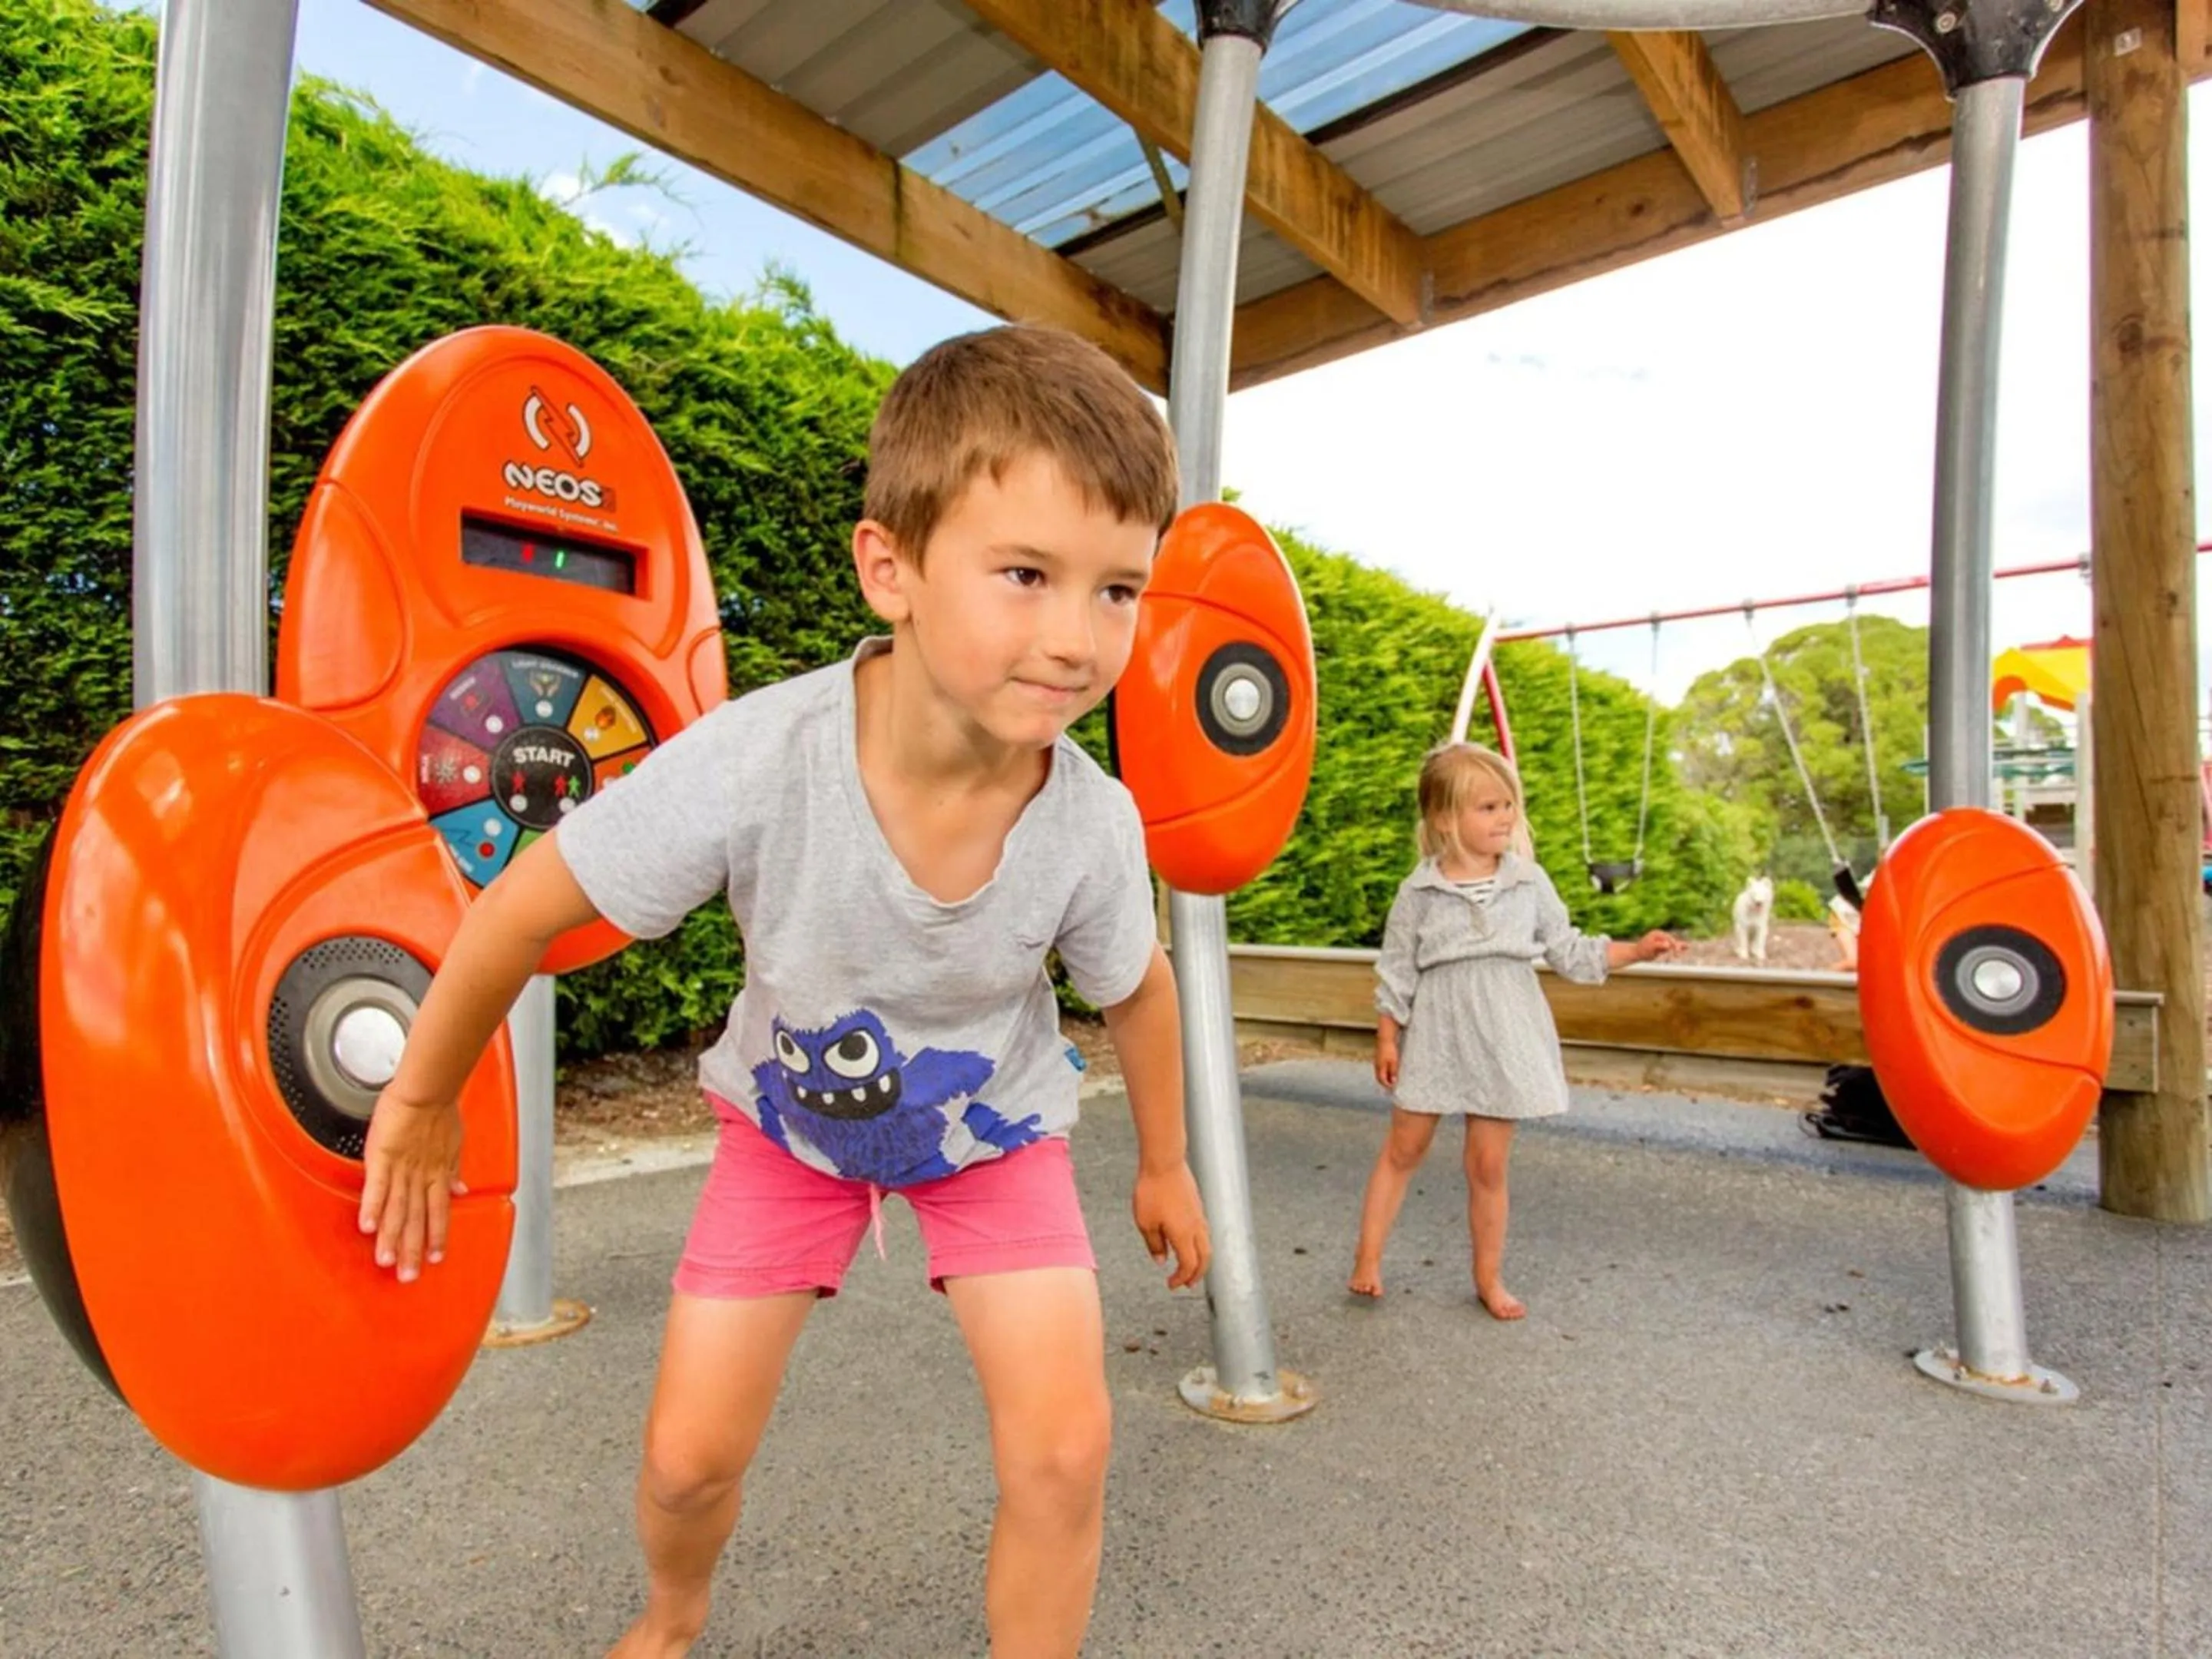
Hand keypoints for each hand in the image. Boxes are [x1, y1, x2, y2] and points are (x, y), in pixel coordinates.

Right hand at [358, 1090, 467, 1283]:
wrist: (427, 1089)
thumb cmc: (439, 1111)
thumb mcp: (455, 1144)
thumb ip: (454, 1171)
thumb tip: (460, 1191)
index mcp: (437, 1174)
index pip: (438, 1213)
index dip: (437, 1236)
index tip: (434, 1259)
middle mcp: (421, 1176)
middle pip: (415, 1219)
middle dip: (411, 1250)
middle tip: (407, 1276)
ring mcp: (402, 1169)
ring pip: (397, 1209)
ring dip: (391, 1237)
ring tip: (385, 1261)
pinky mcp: (382, 1157)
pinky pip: (377, 1186)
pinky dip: (373, 1207)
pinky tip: (367, 1227)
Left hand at [1132, 1160, 1209, 1289]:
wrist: (1164, 1162)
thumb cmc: (1152, 1190)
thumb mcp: (1145, 1222)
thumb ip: (1154, 1244)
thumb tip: (1161, 1260)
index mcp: (1183, 1235)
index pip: (1188, 1265)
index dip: (1181, 1278)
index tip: (1171, 1284)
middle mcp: (1196, 1227)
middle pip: (1205, 1259)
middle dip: (1197, 1274)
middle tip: (1188, 1283)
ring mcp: (1199, 1215)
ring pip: (1207, 1245)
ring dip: (1200, 1259)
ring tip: (1190, 1265)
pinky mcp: (1197, 1205)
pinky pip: (1203, 1232)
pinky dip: (1199, 1244)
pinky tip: (1187, 1242)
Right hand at [1374, 1040, 1399, 1089]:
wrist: (1385, 1038)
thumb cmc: (1390, 1050)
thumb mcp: (1394, 1062)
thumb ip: (1393, 1072)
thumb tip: (1393, 1082)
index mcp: (1380, 1068)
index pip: (1382, 1080)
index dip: (1387, 1085)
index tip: (1393, 1088)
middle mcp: (1377, 1066)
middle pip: (1379, 1078)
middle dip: (1385, 1083)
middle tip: (1392, 1086)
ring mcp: (1376, 1062)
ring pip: (1379, 1073)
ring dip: (1384, 1078)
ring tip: (1392, 1079)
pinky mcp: (1378, 1058)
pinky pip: (1380, 1069)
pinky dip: (1384, 1072)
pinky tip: (1389, 1071)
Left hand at [1637, 930, 1685, 962]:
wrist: (1637, 953)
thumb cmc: (1643, 950)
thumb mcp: (1650, 948)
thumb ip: (1659, 946)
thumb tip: (1667, 945)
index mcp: (1658, 934)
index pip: (1669, 939)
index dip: (1673, 945)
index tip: (1676, 952)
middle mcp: (1661, 936)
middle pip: (1672, 940)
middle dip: (1677, 947)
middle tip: (1678, 954)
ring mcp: (1662, 940)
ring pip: (1673, 943)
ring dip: (1679, 946)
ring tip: (1688, 946)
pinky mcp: (1663, 945)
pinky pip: (1672, 945)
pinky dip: (1678, 946)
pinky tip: (1686, 947)